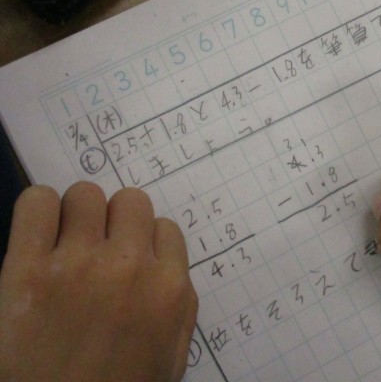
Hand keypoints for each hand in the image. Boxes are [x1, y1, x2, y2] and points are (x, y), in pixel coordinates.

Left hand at [0, 182, 197, 381]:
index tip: (128, 257)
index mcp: (168, 288)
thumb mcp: (171, 358)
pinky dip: (38, 208)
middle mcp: (129, 267)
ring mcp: (78, 264)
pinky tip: (38, 231)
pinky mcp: (28, 268)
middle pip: (131, 201)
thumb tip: (169, 269)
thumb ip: (181, 308)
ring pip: (86, 194)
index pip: (164, 227)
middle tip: (97, 244)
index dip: (144, 241)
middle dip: (115, 220)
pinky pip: (37, 202)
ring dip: (78, 213)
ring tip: (65, 238)